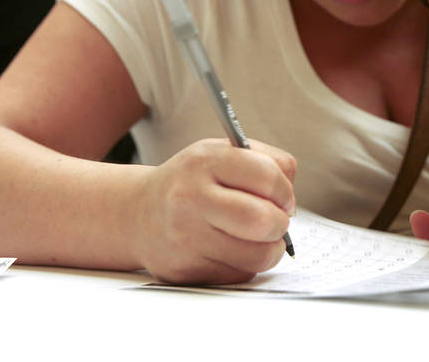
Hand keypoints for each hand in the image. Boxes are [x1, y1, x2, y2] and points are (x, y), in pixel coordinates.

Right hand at [131, 138, 296, 284]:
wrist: (137, 213)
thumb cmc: (192, 182)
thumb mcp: (221, 153)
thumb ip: (265, 161)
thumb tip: (290, 199)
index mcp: (205, 161)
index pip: (266, 175)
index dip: (285, 191)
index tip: (285, 198)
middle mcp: (191, 197)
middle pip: (262, 219)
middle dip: (281, 224)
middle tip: (276, 221)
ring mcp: (186, 237)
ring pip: (257, 255)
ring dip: (270, 249)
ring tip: (260, 238)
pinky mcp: (185, 269)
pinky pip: (239, 274)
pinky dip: (246, 264)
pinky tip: (232, 249)